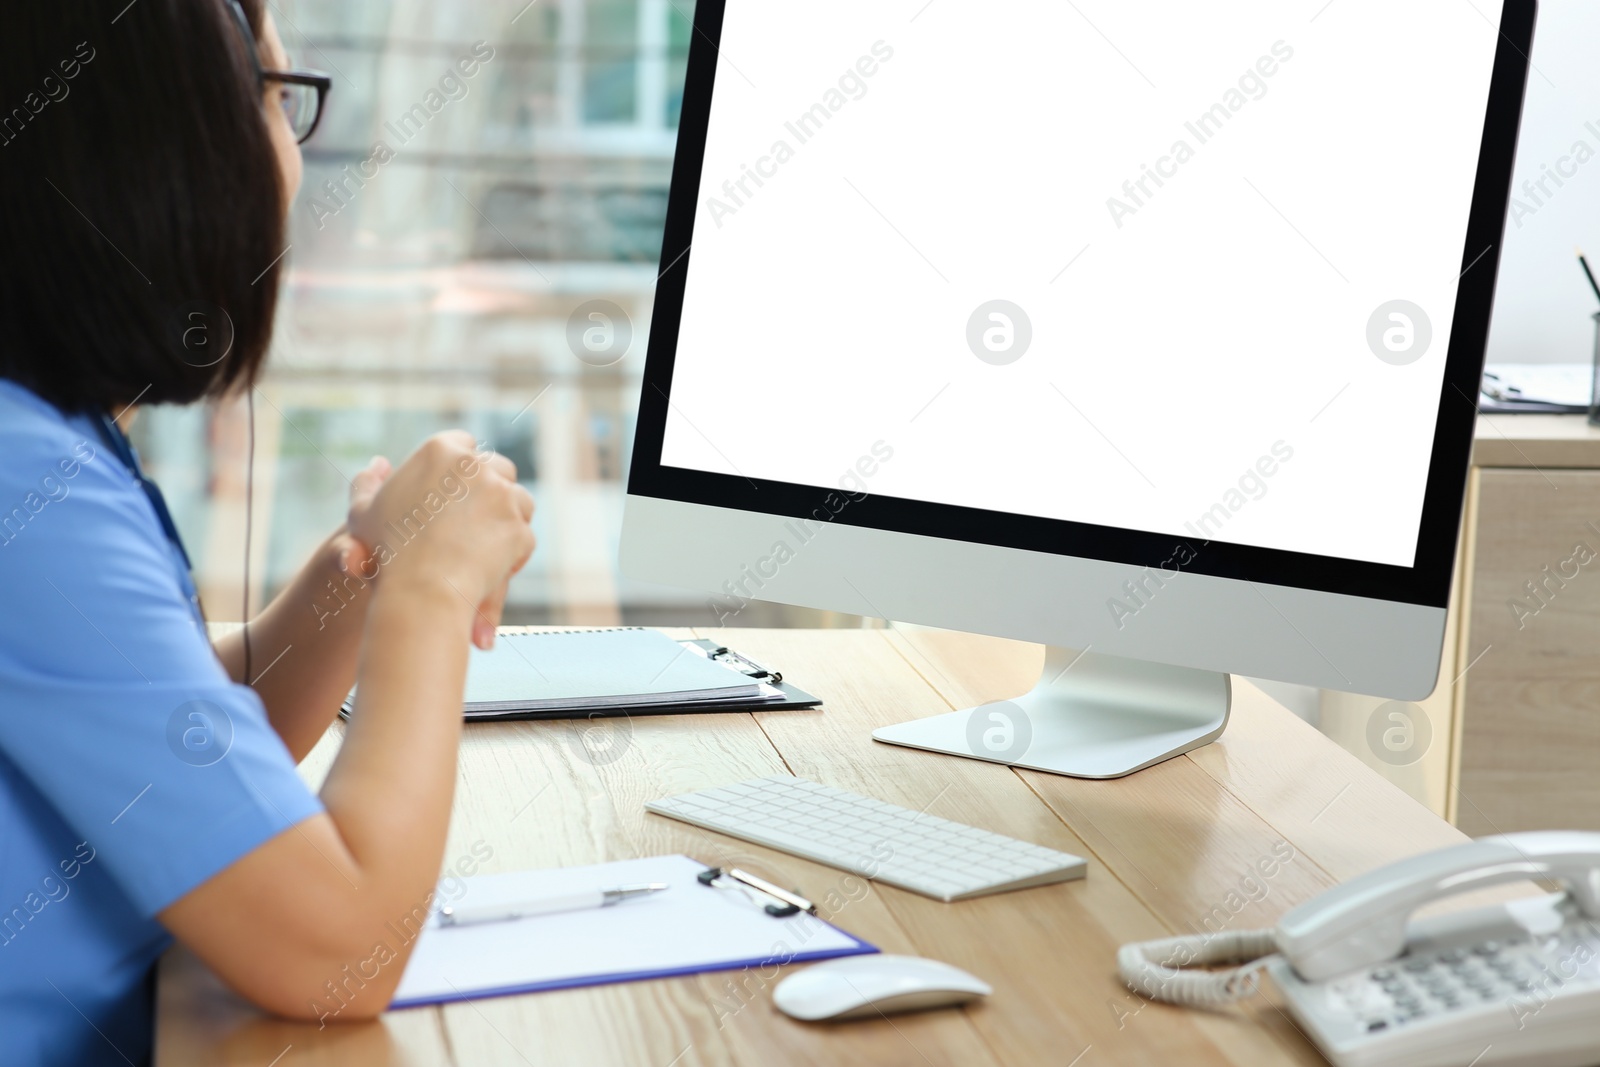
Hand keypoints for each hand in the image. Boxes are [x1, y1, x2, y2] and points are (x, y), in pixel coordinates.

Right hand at [346, 432, 535, 647]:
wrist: (420, 590)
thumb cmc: (386, 554)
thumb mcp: (363, 514)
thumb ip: (367, 484)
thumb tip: (379, 463)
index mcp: (439, 451)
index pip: (464, 443)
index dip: (463, 468)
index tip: (457, 490)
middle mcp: (475, 466)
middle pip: (499, 467)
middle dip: (493, 489)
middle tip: (476, 518)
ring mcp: (502, 495)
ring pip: (519, 499)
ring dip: (509, 518)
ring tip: (485, 544)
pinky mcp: (518, 526)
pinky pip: (524, 535)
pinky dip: (514, 552)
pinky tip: (493, 568)